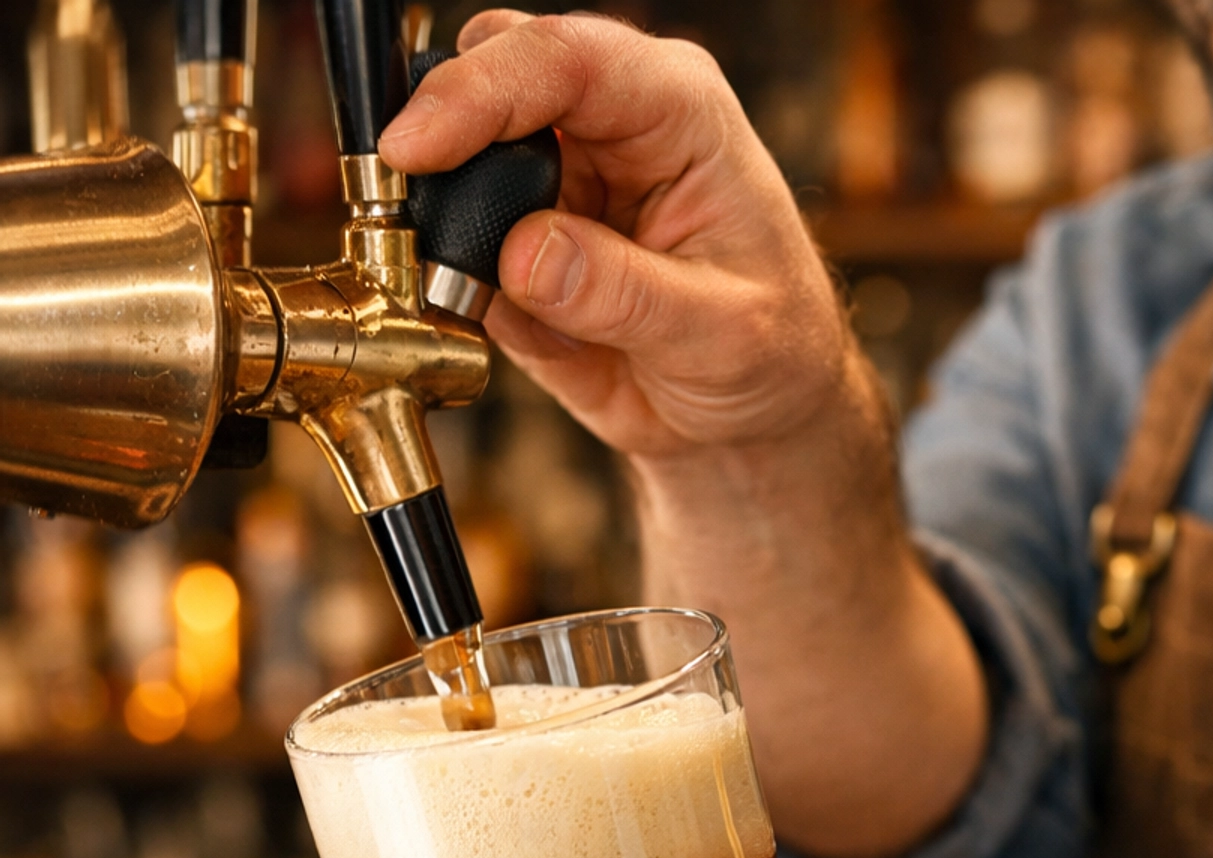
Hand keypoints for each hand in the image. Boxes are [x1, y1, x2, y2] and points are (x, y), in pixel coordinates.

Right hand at [378, 11, 852, 459]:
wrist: (754, 415)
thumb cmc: (770, 350)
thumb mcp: (720, 332)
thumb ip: (622, 292)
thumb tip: (525, 256)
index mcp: (672, 108)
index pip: (565, 60)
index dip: (481, 91)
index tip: (417, 147)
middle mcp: (608, 125)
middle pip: (490, 77)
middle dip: (443, 142)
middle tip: (416, 219)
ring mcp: (557, 180)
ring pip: (460, 166)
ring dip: (448, 229)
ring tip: (494, 306)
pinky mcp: (522, 241)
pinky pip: (460, 252)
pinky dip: (464, 294)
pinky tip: (536, 339)